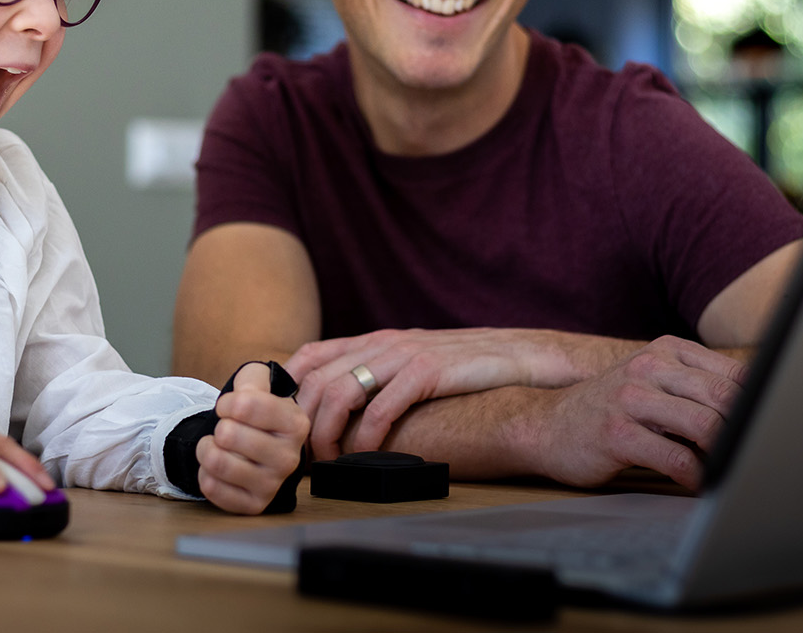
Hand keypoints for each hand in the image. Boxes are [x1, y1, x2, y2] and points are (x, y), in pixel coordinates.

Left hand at [196, 362, 310, 513]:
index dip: (228, 403)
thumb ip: (254, 378)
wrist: (252, 448)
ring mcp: (273, 484)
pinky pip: (212, 487)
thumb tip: (245, 394)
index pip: (246, 405)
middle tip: (226, 431)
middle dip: (218, 427)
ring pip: (218, 462)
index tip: (228, 407)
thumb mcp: (258, 387)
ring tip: (216, 447)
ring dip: (206, 450)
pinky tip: (217, 469)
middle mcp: (290, 457)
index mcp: (296, 424)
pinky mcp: (254, 505)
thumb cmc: (255, 416)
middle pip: (228, 434)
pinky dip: (205, 474)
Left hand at [287, 328, 637, 460]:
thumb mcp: (413, 361)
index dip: (287, 390)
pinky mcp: (426, 372)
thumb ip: (380, 374)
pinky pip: (381, 407)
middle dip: (301, 422)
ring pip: (340, 392)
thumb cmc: (465, 368)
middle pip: (317, 378)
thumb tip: (342, 410)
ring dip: (327, 433)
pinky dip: (365, 437)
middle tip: (302, 455)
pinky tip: (364, 457)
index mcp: (375, 340)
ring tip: (328, 461)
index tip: (283, 426)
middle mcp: (383, 342)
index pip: (310, 355)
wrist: (519, 356)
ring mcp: (404, 355)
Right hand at [530, 335, 747, 489]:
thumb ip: (696, 386)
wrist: (547, 425)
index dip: (761, 402)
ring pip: (704, 425)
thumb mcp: (652, 381)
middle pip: (725, 396)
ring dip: (725, 454)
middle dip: (747, 429)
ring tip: (730, 469)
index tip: (774, 426)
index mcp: (666, 350)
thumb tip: (757, 409)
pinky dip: (696, 477)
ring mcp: (631, 398)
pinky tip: (698, 484)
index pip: (733, 372)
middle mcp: (649, 367)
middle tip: (758, 453)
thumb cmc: (610, 408)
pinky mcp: (617, 433)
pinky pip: (674, 458)